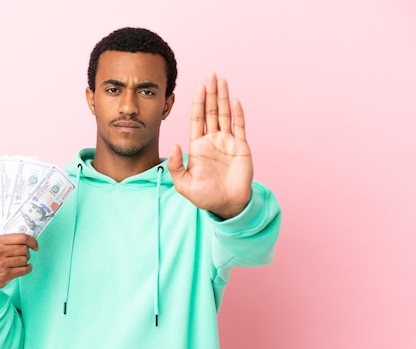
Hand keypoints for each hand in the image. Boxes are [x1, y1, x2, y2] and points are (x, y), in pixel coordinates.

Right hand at [0, 233, 38, 292]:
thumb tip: (26, 240)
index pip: (22, 237)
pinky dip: (27, 269)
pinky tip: (25, 268)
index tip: (35, 245)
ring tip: (19, 263)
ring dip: (25, 261)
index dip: (32, 241)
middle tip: (24, 255)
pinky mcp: (5, 274)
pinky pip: (24, 270)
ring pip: (25, 259)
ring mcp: (2, 263)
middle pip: (24, 249)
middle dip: (27, 253)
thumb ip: (7, 242)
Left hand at [168, 72, 252, 218]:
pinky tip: (234, 101)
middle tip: (210, 75)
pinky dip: (237, 114)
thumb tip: (174, 145)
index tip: (198, 87)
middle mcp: (212, 140)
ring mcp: (227, 142)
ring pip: (225, 115)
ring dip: (223, 98)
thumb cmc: (205, 197)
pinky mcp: (241, 147)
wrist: (227, 205)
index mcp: (198, 146)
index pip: (197, 119)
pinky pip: (239, 127)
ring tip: (221, 81)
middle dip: (210, 94)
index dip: (197, 103)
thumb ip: (177, 166)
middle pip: (211, 112)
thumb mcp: (184, 185)